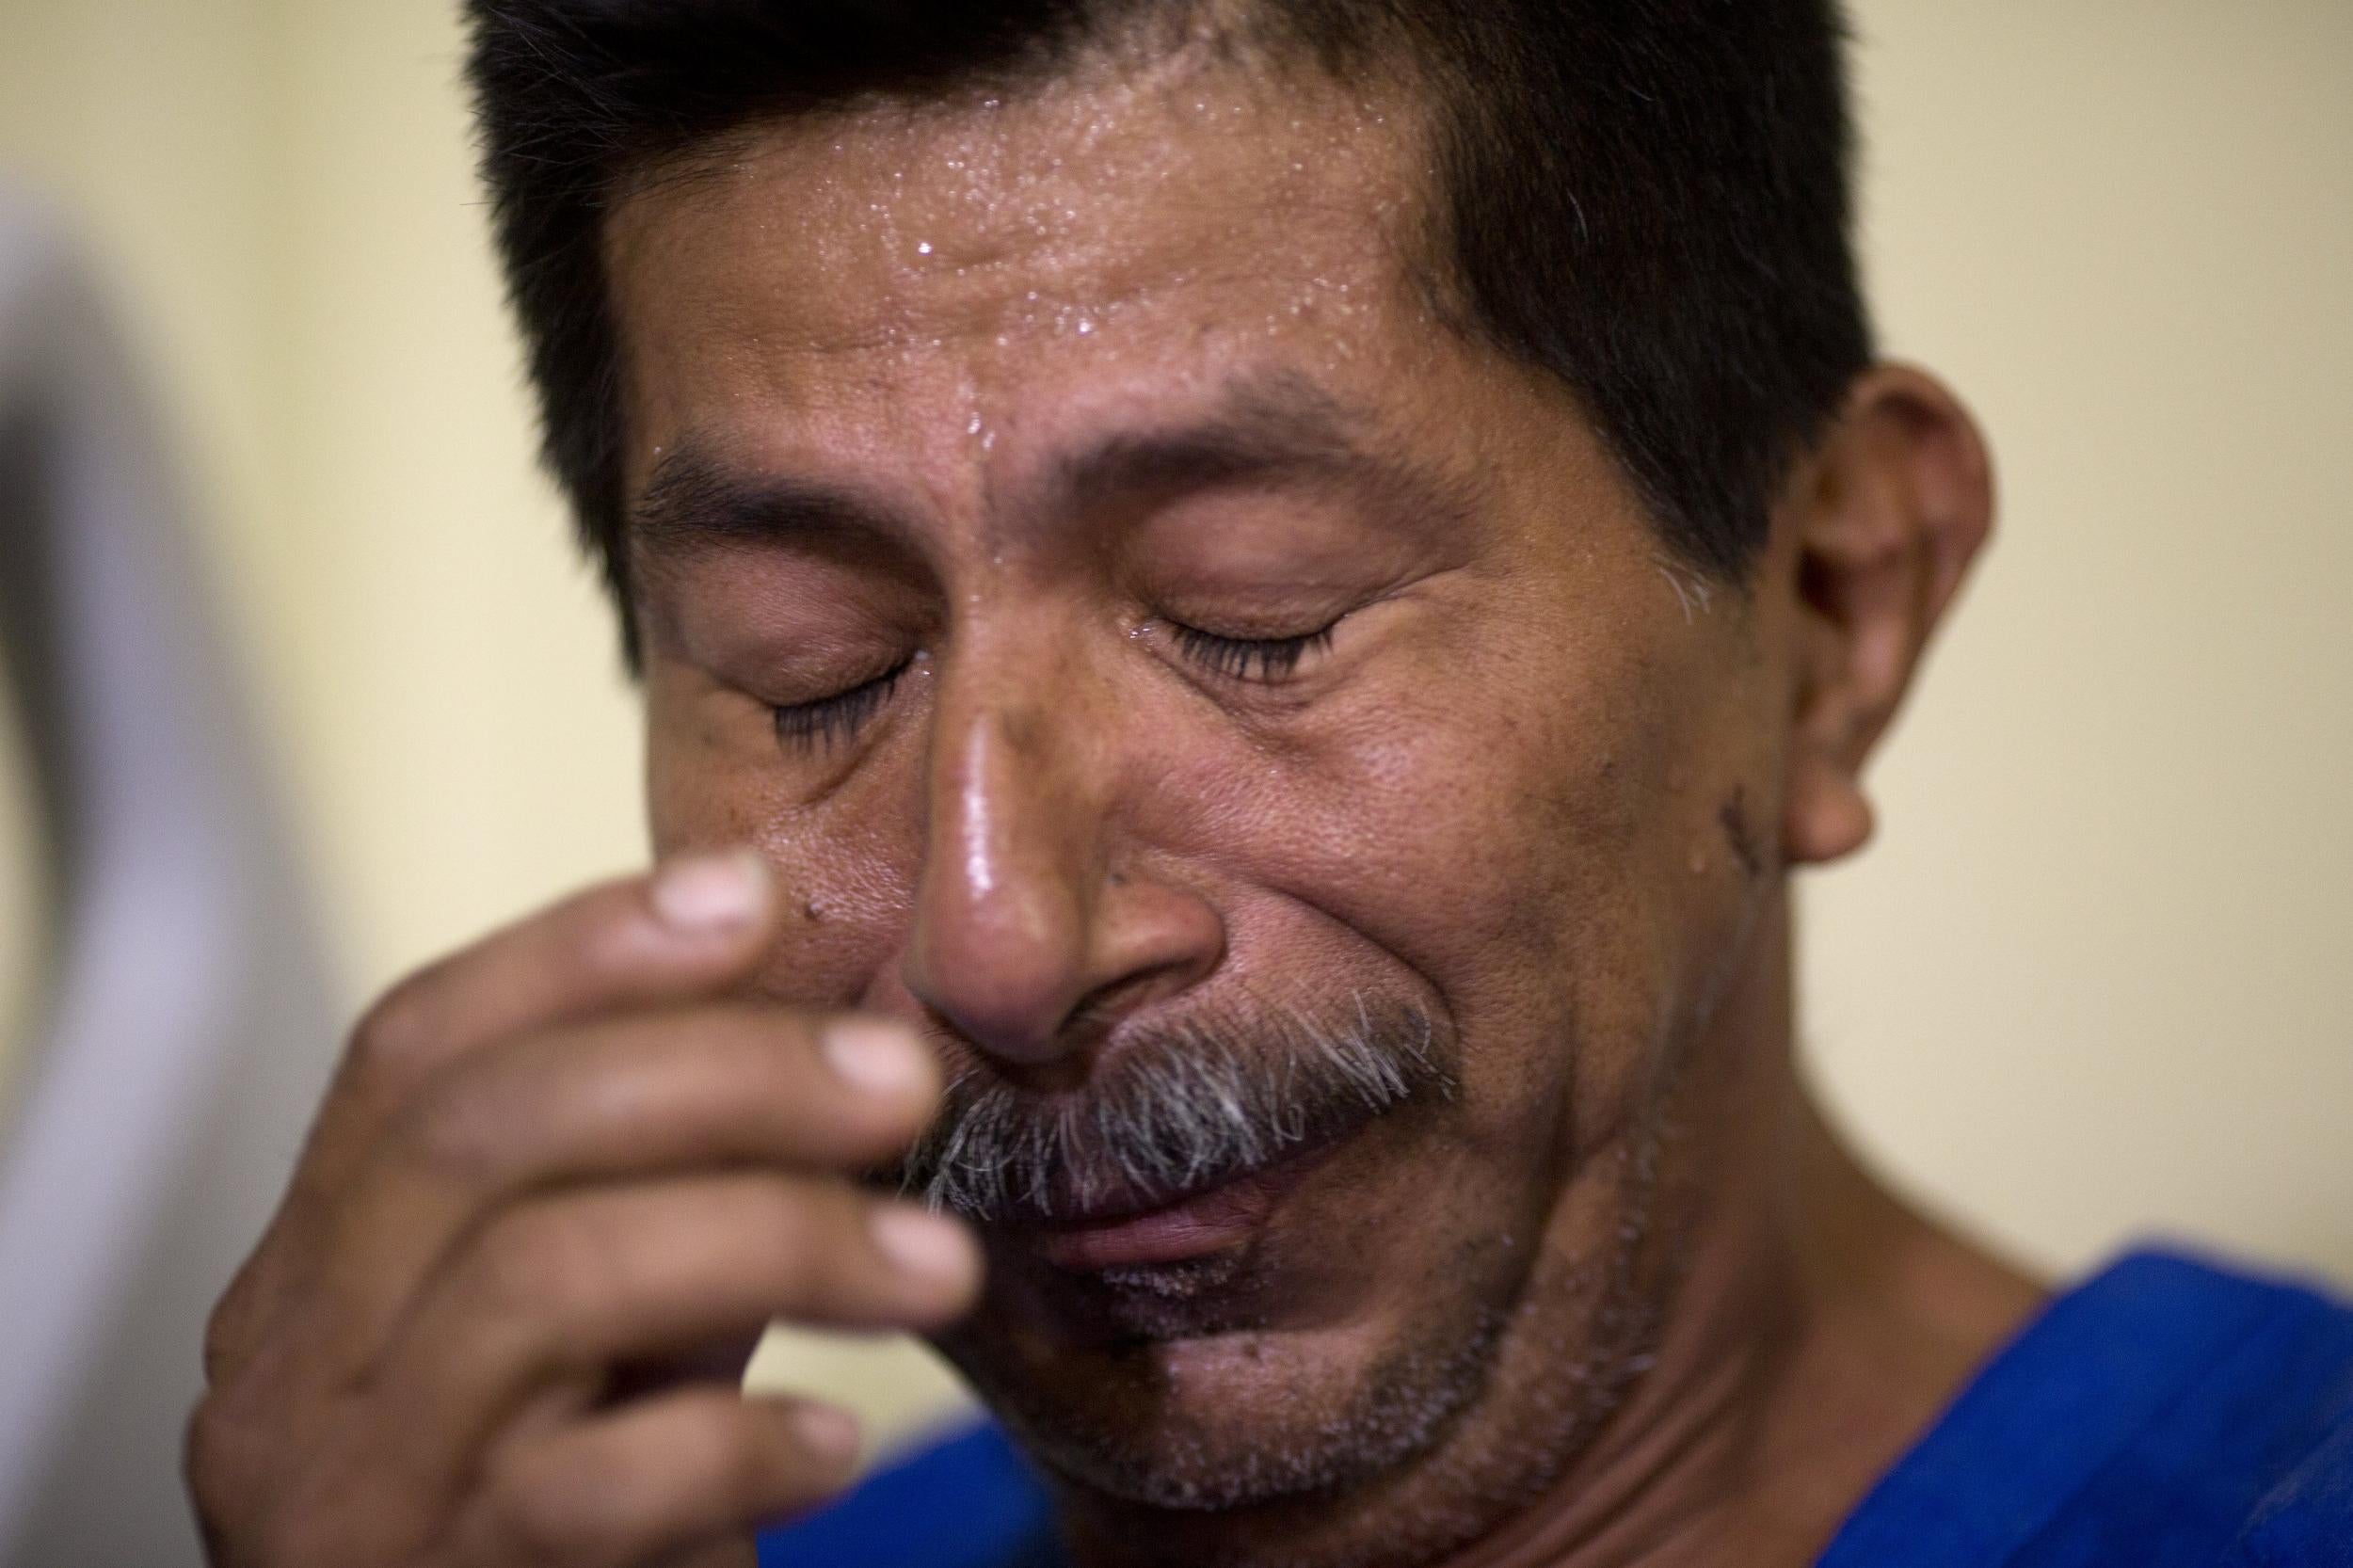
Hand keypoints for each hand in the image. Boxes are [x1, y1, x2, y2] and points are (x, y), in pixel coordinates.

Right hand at [186, 852, 978, 1566]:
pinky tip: (835, 1446)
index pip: (412, 1049)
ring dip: (777, 1239)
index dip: (578, 949)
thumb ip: (662, 1178)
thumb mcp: (607, 1319)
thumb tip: (820, 998)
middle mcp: (291, 1372)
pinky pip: (592, 1486)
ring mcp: (351, 1494)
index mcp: (317, 1269)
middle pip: (480, 1135)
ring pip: (544, 1281)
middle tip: (900, 1081)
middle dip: (718, 1075)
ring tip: (938, 1265)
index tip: (751, 898)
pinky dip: (738, 1441)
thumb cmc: (586, 1513)